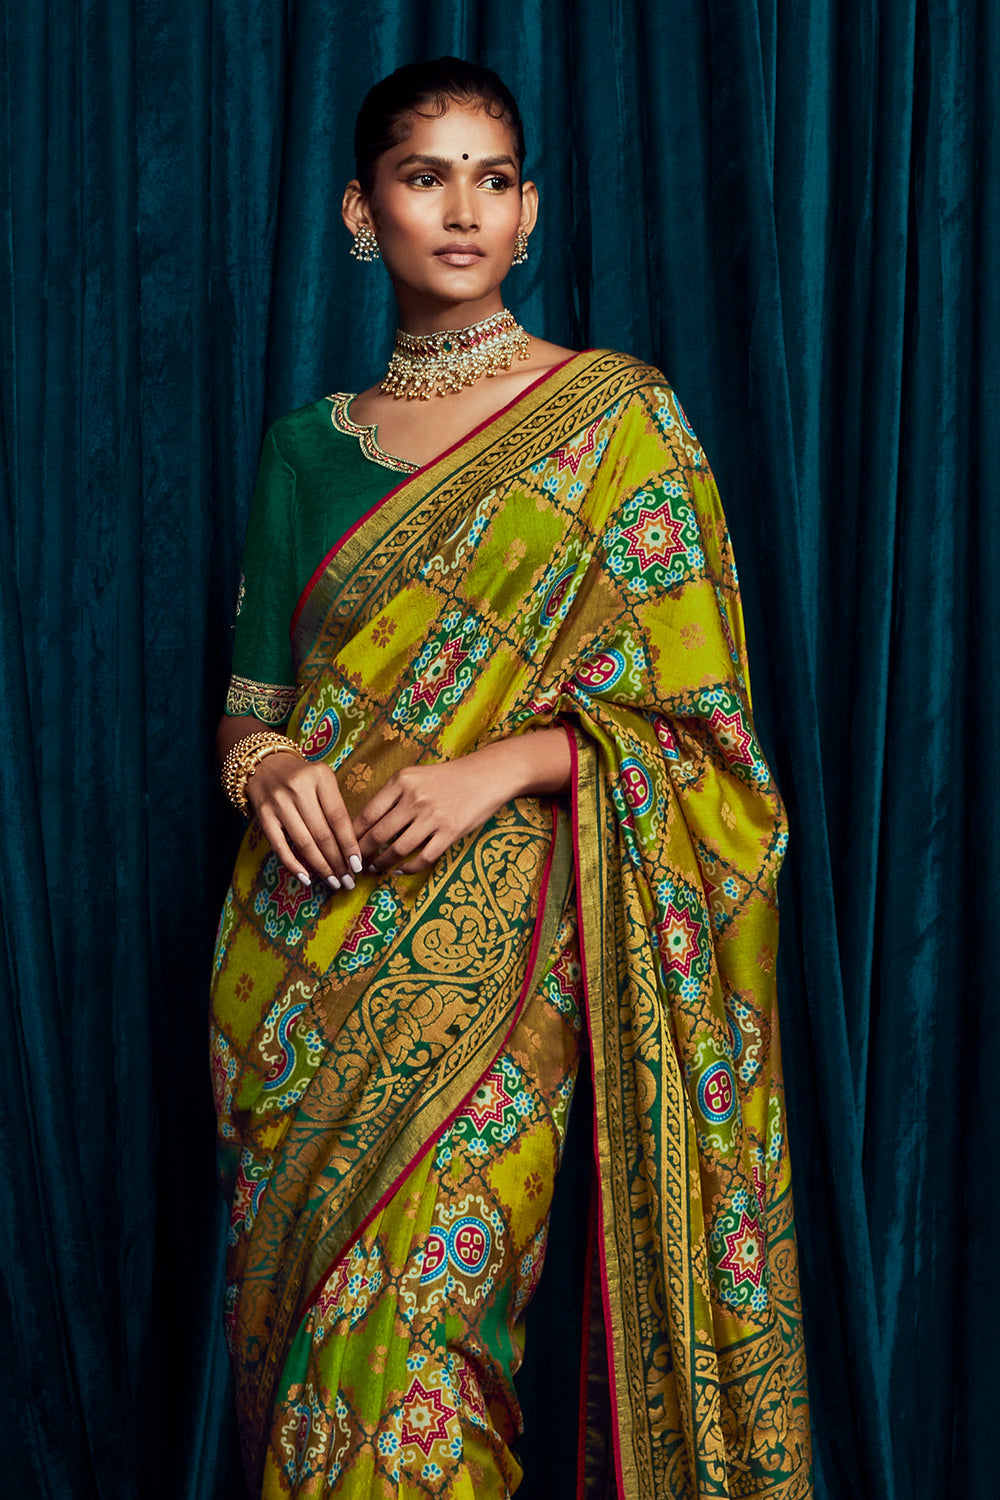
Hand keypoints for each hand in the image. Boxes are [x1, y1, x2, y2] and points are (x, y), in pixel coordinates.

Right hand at [245, 751, 363, 890]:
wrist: (264, 765)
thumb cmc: (302, 777)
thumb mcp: (323, 780)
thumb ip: (336, 806)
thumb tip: (351, 848)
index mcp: (320, 777)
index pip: (339, 818)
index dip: (349, 845)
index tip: (358, 865)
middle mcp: (298, 788)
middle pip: (323, 834)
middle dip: (338, 862)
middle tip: (348, 881)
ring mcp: (278, 802)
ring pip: (304, 843)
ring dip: (321, 867)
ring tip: (333, 882)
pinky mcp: (263, 815)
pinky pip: (279, 846)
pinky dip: (293, 865)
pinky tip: (307, 878)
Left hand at [353, 729, 571, 874]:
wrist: (487, 775)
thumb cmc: (448, 777)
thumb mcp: (416, 776)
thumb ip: (393, 795)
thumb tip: (366, 824)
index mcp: (402, 782)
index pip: (368, 814)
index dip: (352, 835)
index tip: (344, 846)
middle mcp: (415, 799)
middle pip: (378, 835)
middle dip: (363, 854)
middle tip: (354, 865)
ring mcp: (433, 817)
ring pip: (398, 850)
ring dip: (382, 864)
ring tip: (374, 870)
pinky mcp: (450, 833)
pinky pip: (423, 858)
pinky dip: (408, 868)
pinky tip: (399, 870)